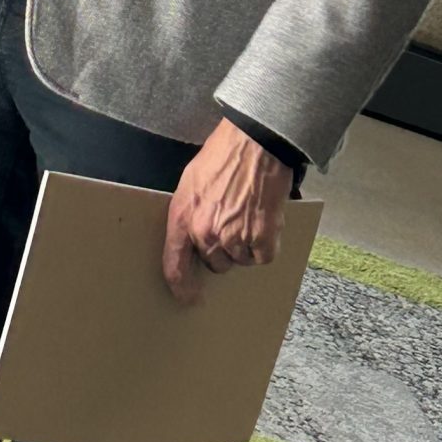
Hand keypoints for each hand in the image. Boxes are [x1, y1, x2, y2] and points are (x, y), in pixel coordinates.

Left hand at [162, 117, 291, 305]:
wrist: (255, 144)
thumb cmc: (222, 156)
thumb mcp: (190, 182)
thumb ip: (189, 213)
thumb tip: (194, 237)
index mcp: (184, 218)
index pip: (174, 265)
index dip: (181, 286)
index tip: (187, 298)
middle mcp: (207, 234)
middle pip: (215, 263)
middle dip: (222, 250)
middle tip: (231, 223)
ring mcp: (235, 238)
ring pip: (240, 260)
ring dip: (245, 246)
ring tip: (248, 215)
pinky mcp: (262, 238)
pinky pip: (263, 257)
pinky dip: (266, 245)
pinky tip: (264, 222)